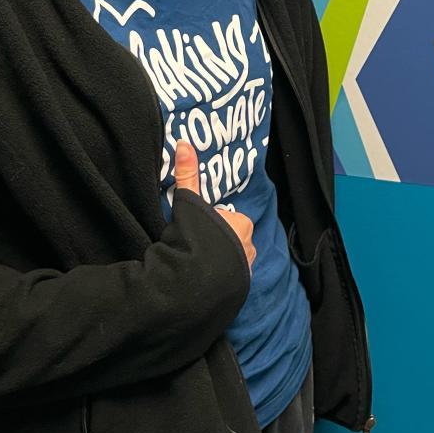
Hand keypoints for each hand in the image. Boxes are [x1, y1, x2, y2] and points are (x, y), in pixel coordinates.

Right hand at [174, 141, 254, 272]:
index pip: (227, 219)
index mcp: (242, 223)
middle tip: (192, 246)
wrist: (197, 282)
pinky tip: (202, 281)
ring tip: (194, 265)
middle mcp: (250, 246)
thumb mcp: (190, 202)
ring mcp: (246, 270)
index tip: (195, 230)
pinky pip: (229, 280)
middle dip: (215, 243)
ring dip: (217, 262)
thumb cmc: (197, 237)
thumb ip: (188, 175)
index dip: (209, 223)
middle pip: (230, 239)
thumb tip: (183, 143)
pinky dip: (219, 280)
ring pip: (231, 260)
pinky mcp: (239, 290)